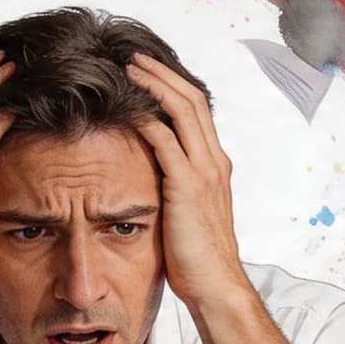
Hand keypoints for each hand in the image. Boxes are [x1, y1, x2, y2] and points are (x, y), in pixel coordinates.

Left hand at [126, 52, 250, 308]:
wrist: (216, 285)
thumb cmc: (197, 257)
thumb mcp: (187, 212)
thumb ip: (174, 186)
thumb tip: (148, 174)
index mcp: (215, 165)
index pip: (197, 110)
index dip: (173, 85)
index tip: (148, 71)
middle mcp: (214, 161)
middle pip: (192, 99)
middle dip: (162, 73)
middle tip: (134, 58)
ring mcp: (204, 172)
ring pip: (182, 110)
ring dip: (154, 85)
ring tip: (128, 69)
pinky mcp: (187, 186)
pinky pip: (166, 141)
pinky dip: (147, 119)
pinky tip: (128, 109)